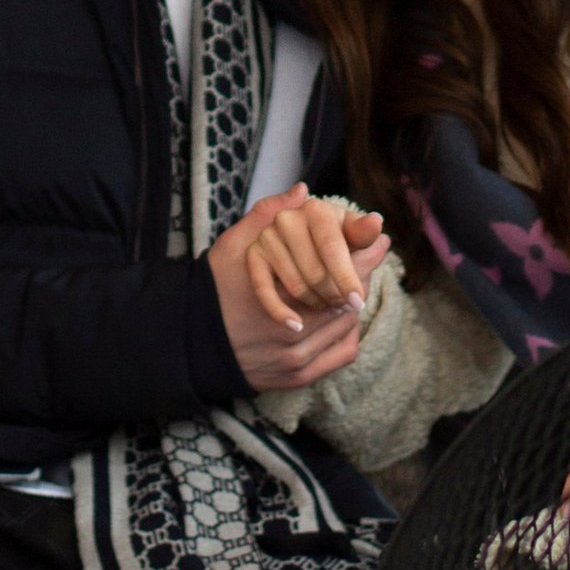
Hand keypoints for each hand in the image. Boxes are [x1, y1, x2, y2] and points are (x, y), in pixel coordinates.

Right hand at [207, 187, 371, 391]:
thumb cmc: (213, 288)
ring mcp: (297, 357)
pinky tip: (342, 317)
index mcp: (282, 293)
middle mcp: (295, 331)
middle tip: (372, 257)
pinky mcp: (298, 377)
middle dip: (364, 275)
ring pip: (348, 326)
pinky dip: (348, 334)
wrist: (190, 340)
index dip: (364, 251)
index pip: (340, 269)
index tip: (378, 237)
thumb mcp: (234, 245)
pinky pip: (342, 354)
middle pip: (349, 298)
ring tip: (356, 283)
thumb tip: (303, 192)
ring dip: (356, 304)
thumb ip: (267, 215)